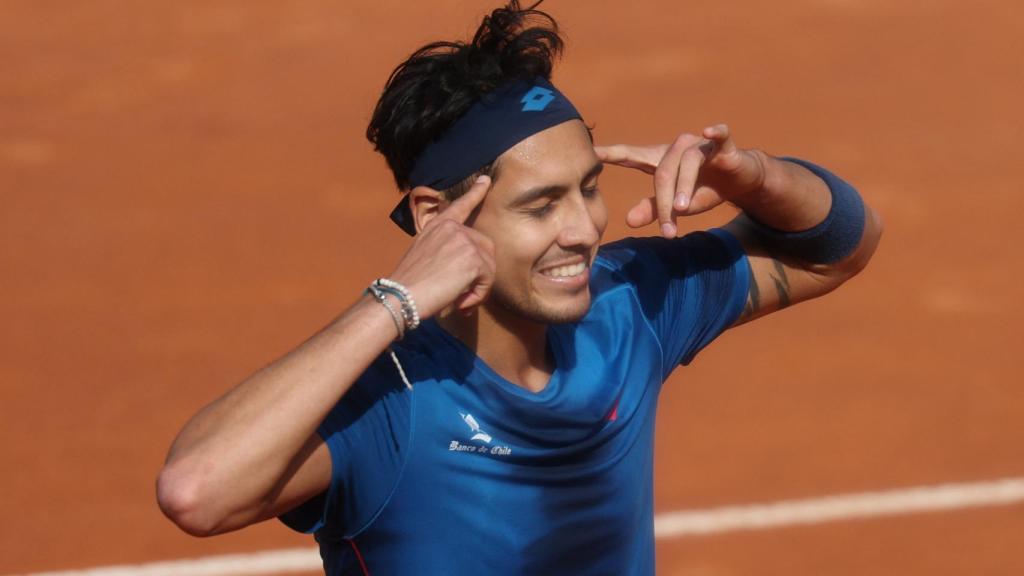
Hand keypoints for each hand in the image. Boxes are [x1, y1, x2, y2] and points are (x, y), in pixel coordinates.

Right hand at [388, 176, 495, 318]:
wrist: (400, 297)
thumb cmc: (409, 285)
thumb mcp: (424, 255)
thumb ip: (445, 251)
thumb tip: (468, 268)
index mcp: (438, 226)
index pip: (460, 206)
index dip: (476, 193)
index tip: (486, 179)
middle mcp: (453, 228)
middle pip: (485, 248)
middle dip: (480, 273)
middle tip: (463, 294)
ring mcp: (464, 241)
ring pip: (489, 266)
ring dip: (478, 288)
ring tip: (459, 300)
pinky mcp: (474, 259)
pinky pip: (487, 281)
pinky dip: (477, 296)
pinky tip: (461, 303)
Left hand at [595, 124, 765, 237]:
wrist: (740, 181)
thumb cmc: (704, 189)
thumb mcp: (678, 204)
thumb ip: (654, 209)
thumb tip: (628, 221)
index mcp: (661, 161)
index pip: (631, 155)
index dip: (612, 153)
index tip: (591, 153)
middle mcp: (677, 148)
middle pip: (663, 173)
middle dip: (664, 203)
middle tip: (667, 228)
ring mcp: (700, 145)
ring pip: (687, 163)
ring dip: (684, 187)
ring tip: (683, 210)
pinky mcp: (725, 146)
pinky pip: (720, 136)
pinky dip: (716, 132)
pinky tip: (708, 130)